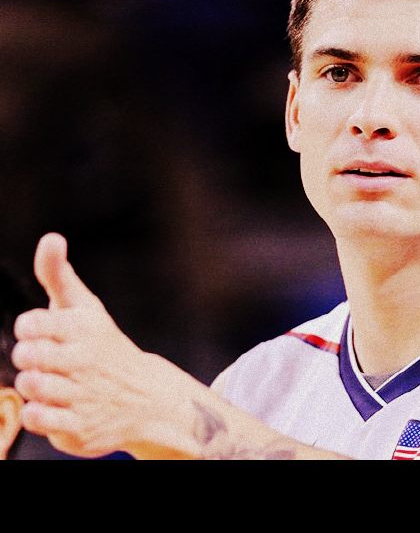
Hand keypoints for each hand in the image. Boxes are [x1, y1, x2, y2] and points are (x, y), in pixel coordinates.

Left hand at [11, 233, 177, 457]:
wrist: (146, 398)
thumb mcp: (85, 308)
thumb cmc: (102, 346)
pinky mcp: (80, 427)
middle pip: (27, 356)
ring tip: (52, 380)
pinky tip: (54, 403)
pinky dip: (38, 411)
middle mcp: (87, 362)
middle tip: (48, 359)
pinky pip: (38, 417)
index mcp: (86, 329)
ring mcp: (84, 395)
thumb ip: (58, 274)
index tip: (43, 332)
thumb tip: (51, 237)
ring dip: (34, 384)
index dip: (30, 328)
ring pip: (31, 386)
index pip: (32, 324)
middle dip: (31, 357)